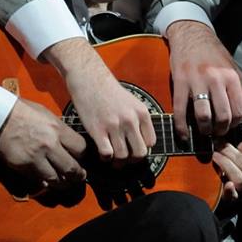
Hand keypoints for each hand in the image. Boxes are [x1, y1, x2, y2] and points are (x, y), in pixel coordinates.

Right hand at [0, 98, 86, 186]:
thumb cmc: (21, 112)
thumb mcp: (46, 115)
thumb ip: (59, 130)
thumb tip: (69, 142)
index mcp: (57, 129)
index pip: (81, 149)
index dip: (83, 156)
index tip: (82, 158)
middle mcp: (50, 144)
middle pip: (72, 168)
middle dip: (78, 175)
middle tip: (79, 177)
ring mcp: (36, 157)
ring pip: (56, 179)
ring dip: (63, 183)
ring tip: (65, 183)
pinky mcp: (23, 166)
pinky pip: (39, 180)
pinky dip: (45, 183)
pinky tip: (48, 182)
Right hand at [43, 37, 155, 162]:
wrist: (90, 79)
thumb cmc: (109, 91)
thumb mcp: (132, 102)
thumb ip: (139, 120)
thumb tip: (142, 141)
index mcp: (142, 113)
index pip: (151, 142)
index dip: (142, 148)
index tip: (134, 148)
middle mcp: (130, 120)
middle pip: (139, 153)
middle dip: (132, 160)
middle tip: (125, 158)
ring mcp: (114, 125)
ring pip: (123, 156)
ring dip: (118, 161)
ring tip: (113, 157)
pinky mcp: (98, 130)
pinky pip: (107, 154)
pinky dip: (105, 158)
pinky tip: (102, 152)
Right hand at [166, 21, 241, 138]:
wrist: (191, 35)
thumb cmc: (214, 55)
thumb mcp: (233, 72)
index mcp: (231, 77)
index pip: (240, 110)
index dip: (236, 124)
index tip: (230, 126)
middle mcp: (216, 78)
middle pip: (223, 115)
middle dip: (221, 130)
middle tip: (217, 132)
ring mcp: (196, 80)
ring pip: (203, 115)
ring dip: (204, 129)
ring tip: (204, 131)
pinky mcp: (179, 82)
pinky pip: (180, 109)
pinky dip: (181, 126)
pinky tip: (183, 134)